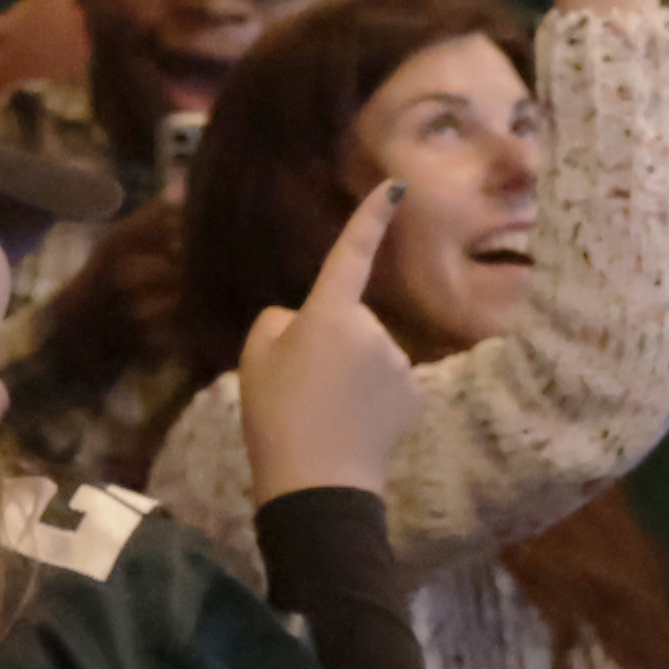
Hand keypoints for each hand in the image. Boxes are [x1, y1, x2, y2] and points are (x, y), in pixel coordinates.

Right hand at [238, 181, 419, 499]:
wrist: (318, 483)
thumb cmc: (276, 415)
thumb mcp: (254, 360)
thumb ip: (276, 323)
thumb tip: (300, 319)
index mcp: (330, 314)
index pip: (351, 253)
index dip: (371, 217)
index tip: (395, 186)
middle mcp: (374, 329)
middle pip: (346, 321)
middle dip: (329, 342)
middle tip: (298, 386)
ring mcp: (400, 363)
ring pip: (367, 354)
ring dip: (349, 373)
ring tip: (321, 411)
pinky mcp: (414, 395)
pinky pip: (385, 383)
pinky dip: (369, 398)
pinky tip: (350, 425)